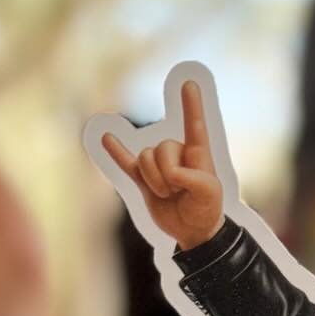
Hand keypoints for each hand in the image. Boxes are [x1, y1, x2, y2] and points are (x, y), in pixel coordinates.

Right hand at [102, 79, 223, 251]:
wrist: (193, 231)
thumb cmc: (206, 209)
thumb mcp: (209, 194)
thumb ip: (193, 179)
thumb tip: (170, 173)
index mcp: (197, 153)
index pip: (194, 125)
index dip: (192, 105)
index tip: (190, 83)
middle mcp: (176, 153)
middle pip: (161, 149)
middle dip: (168, 175)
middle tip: (182, 193)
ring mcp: (158, 165)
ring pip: (144, 158)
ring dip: (154, 181)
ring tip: (168, 195)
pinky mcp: (143, 178)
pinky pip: (126, 161)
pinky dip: (115, 151)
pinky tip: (105, 137)